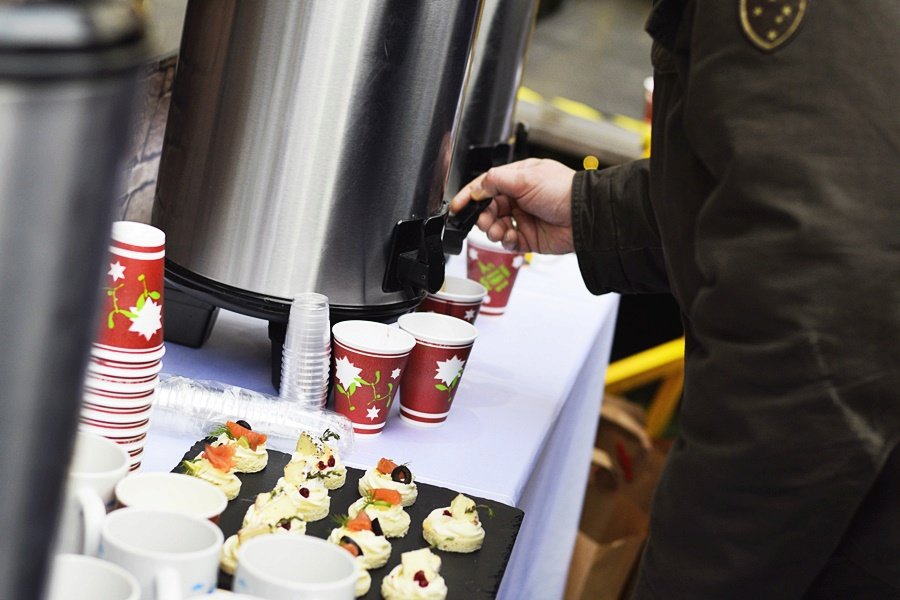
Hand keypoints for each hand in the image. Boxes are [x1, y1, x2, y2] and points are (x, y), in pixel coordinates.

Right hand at [449, 158, 574, 253]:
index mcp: (517, 179)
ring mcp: (522, 219)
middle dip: (481, 216)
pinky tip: (509, 237)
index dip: (469, 196)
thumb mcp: (524, 177)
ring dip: (491, 230)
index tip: (457, 206)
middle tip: (483, 220)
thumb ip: (495, 181)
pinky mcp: (528, 238)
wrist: (583, 216)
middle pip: (487, 208)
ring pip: (494, 227)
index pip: (485, 186)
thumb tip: (477, 188)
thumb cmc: (562, 190)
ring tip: (497, 230)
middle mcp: (518, 199)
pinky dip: (504, 241)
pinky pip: (507, 242)